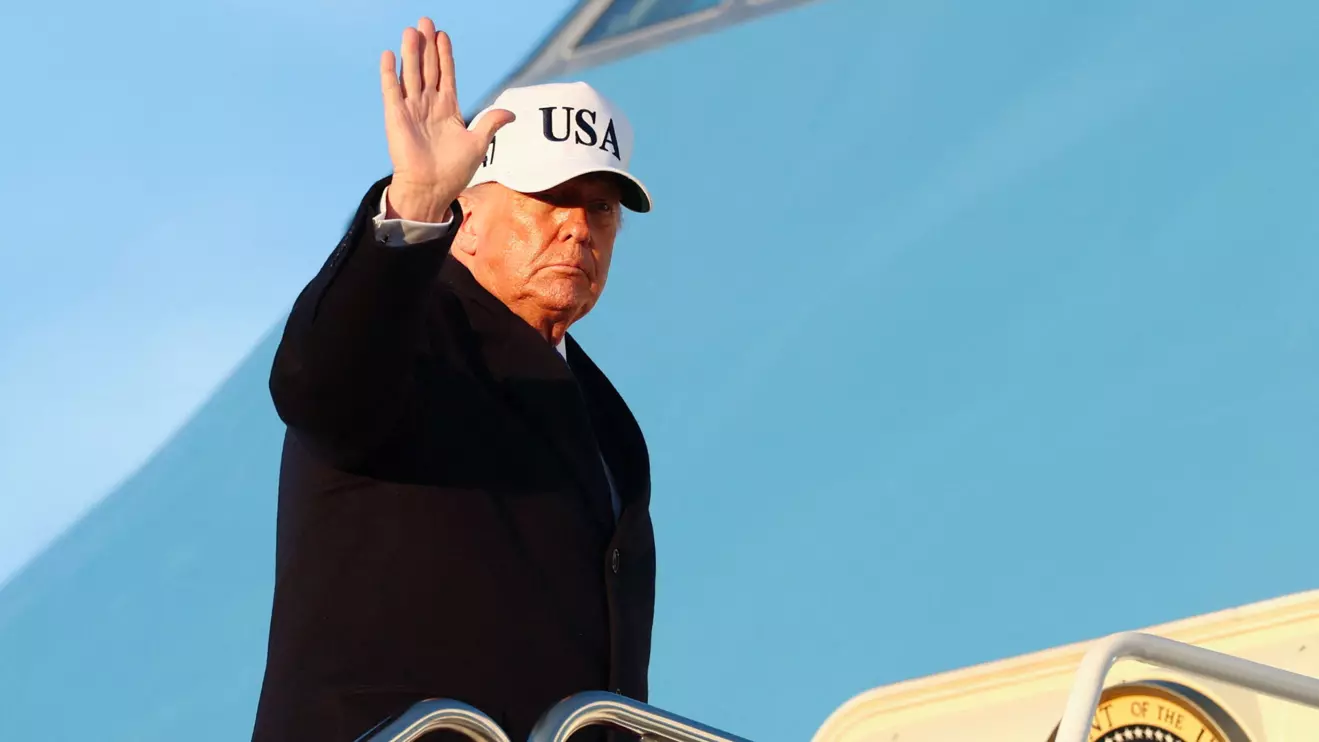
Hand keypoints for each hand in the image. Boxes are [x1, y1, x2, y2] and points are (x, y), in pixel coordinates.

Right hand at [379, 18, 513, 221]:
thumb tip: (511, 113)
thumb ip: (490, 123)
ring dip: (411, 52)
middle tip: (426, 20)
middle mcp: (428, 105)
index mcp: (448, 109)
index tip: (443, 35)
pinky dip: (389, 73)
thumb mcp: (477, 144)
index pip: (446, 75)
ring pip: (411, 74)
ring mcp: (411, 110)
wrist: (431, 189)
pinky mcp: (396, 117)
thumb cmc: (453, 172)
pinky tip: (389, 55)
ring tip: (411, 30)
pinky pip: (391, 91)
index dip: (444, 55)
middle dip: (427, 45)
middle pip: (427, 68)